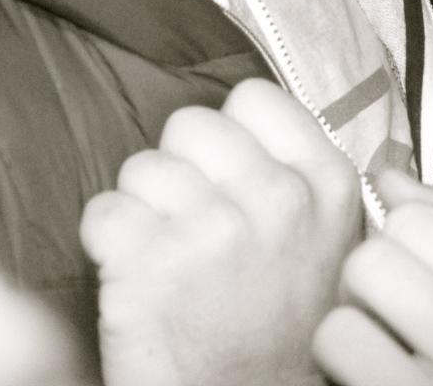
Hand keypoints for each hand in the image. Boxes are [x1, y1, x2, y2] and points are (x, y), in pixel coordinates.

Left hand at [82, 78, 364, 385]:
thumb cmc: (283, 334)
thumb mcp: (330, 243)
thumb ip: (303, 174)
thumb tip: (255, 112)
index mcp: (326, 184)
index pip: (252, 98)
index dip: (229, 136)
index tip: (228, 177)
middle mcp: (275, 199)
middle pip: (189, 125)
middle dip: (181, 169)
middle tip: (195, 225)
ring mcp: (211, 231)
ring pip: (140, 168)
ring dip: (144, 210)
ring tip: (170, 258)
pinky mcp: (148, 267)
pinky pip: (102, 212)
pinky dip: (107, 244)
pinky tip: (137, 277)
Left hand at [314, 171, 432, 385]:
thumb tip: (389, 171)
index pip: (415, 219)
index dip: (395, 242)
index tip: (411, 275)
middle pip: (371, 262)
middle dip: (364, 291)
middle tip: (384, 323)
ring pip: (338, 322)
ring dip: (343, 342)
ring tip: (371, 364)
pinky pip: (330, 372)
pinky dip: (334, 380)